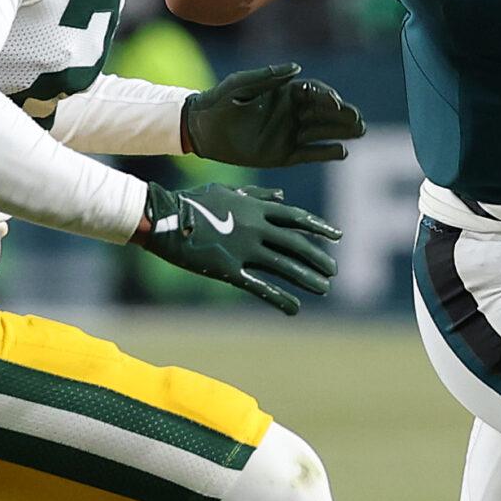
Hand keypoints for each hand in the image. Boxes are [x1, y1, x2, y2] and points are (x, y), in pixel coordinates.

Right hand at [132, 182, 339, 314]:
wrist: (163, 217)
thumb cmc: (193, 201)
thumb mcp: (227, 191)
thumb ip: (257, 195)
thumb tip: (282, 196)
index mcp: (256, 208)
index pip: (296, 218)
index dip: (318, 227)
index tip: (337, 236)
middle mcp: (256, 227)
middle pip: (296, 244)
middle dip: (318, 258)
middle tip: (333, 270)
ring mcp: (244, 248)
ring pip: (284, 265)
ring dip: (306, 278)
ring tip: (323, 289)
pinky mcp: (229, 268)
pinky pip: (259, 286)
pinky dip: (279, 298)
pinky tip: (295, 308)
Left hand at [182, 63, 366, 166]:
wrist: (202, 129)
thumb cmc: (219, 101)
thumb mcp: (241, 84)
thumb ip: (267, 76)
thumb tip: (297, 68)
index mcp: (285, 93)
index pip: (314, 93)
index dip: (327, 97)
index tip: (335, 103)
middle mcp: (292, 113)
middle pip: (325, 113)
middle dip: (343, 115)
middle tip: (360, 120)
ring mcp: (290, 134)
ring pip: (323, 132)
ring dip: (342, 132)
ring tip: (360, 132)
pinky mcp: (284, 155)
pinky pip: (311, 153)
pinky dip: (327, 153)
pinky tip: (342, 152)